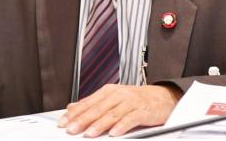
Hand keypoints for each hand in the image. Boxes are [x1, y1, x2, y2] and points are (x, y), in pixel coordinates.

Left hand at [59, 84, 181, 136]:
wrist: (163, 97)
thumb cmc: (136, 100)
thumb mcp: (113, 99)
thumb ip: (93, 104)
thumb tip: (71, 107)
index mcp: (110, 91)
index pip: (89, 102)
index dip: (75, 113)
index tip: (63, 123)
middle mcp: (120, 94)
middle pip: (99, 108)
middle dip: (84, 119)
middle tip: (72, 129)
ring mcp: (132, 101)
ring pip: (113, 113)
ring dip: (100, 124)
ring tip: (89, 134)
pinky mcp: (143, 110)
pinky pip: (131, 118)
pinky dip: (122, 125)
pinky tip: (114, 133)